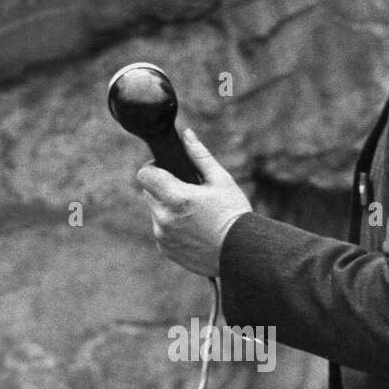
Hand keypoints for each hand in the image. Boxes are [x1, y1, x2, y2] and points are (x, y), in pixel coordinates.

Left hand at [136, 128, 251, 276]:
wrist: (242, 254)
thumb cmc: (234, 214)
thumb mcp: (221, 180)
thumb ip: (199, 156)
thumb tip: (186, 134)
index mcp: (176, 197)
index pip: (145, 175)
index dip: (155, 169)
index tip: (168, 170)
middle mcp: (164, 218)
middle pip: (149, 192)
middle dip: (163, 188)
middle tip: (188, 192)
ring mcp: (162, 236)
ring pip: (155, 211)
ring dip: (167, 208)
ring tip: (195, 214)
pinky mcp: (165, 249)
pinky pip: (161, 230)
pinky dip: (171, 226)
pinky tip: (194, 229)